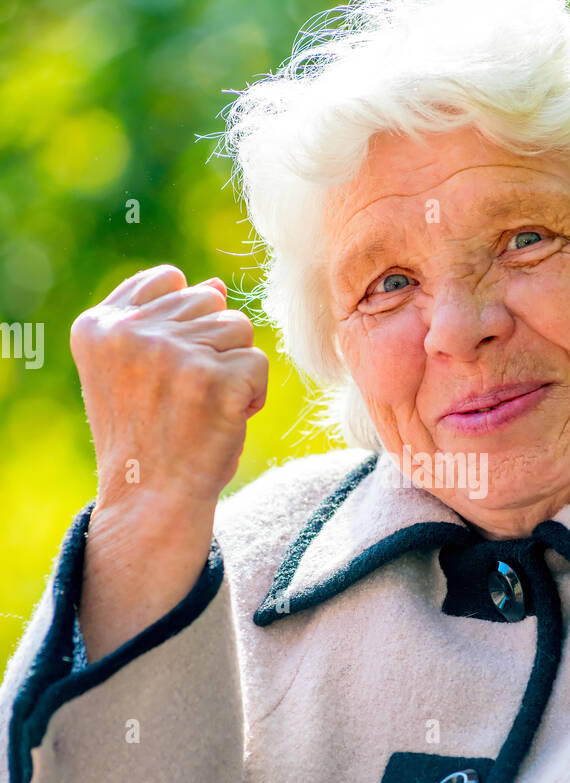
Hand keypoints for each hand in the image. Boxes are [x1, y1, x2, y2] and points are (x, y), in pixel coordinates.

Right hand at [70, 265, 268, 659]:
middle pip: (209, 300)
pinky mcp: (213, 378)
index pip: (167, 279)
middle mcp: (130, 332)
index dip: (183, 325)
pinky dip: (253, 396)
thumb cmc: (148, 436)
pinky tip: (225, 422)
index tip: (166, 373)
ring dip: (234, 369)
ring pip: (239, 328)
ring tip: (203, 409)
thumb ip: (163, 320)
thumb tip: (213, 282)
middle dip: (211, 346)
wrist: (151, 503)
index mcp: (99, 325)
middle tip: (185, 398)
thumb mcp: (133, 371)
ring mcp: (171, 353)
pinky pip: (259, 363)